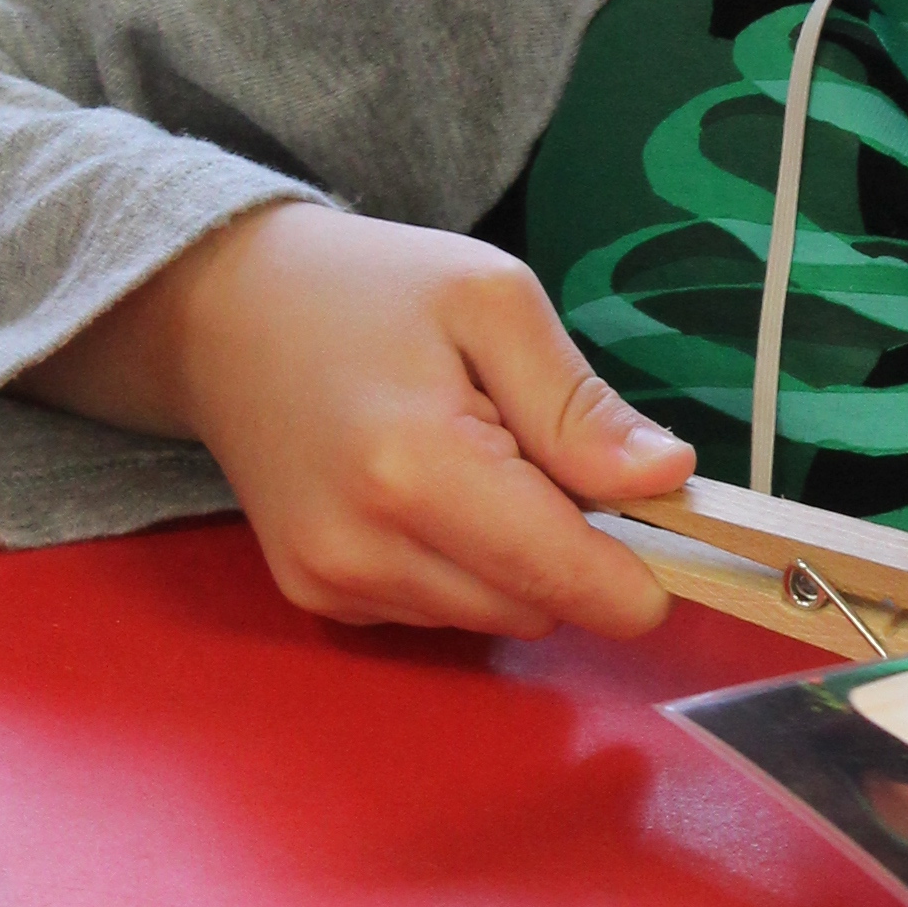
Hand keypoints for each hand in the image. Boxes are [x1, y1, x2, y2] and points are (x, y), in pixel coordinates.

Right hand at [19, 203, 694, 639]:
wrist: (221, 311)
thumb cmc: (367, 290)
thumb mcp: (492, 302)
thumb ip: (580, 405)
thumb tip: (667, 477)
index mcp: (414, 471)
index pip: (565, 576)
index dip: (641, 576)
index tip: (685, 541)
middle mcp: (363, 549)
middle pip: (540, 605)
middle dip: (574, 547)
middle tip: (544, 450)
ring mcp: (332, 583)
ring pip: (496, 616)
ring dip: (518, 558)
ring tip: (475, 457)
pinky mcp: (318, 598)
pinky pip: (441, 612)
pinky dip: (464, 565)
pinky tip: (430, 490)